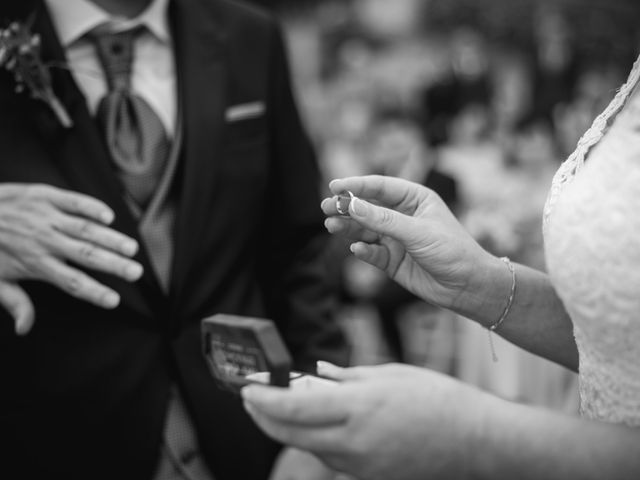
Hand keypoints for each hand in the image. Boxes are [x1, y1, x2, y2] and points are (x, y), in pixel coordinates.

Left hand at [0, 183, 142, 333]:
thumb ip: (14, 302)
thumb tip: (24, 328)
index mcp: (35, 264)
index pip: (71, 282)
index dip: (94, 292)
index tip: (114, 300)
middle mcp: (44, 241)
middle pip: (86, 256)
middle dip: (114, 265)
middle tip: (136, 272)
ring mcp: (46, 217)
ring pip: (85, 229)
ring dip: (110, 239)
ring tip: (131, 248)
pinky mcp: (44, 196)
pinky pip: (73, 201)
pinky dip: (91, 208)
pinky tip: (108, 217)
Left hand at [243, 362, 494, 479]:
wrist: (476, 441)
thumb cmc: (438, 399)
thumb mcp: (390, 375)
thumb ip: (346, 377)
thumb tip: (316, 375)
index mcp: (359, 408)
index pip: (293, 408)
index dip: (263, 399)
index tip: (246, 388)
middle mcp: (354, 442)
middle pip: (290, 433)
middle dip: (262, 416)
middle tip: (251, 398)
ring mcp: (360, 465)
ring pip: (308, 446)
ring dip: (287, 427)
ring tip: (282, 405)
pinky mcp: (368, 476)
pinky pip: (330, 456)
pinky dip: (314, 438)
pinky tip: (317, 422)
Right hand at [321, 175, 502, 313]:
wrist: (468, 287)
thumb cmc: (452, 251)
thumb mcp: (417, 231)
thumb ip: (383, 220)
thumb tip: (352, 206)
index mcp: (414, 199)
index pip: (380, 186)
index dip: (357, 185)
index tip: (335, 187)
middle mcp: (403, 216)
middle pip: (368, 207)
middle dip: (347, 207)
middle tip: (326, 207)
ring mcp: (396, 238)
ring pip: (365, 230)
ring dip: (348, 227)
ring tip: (331, 226)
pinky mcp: (392, 260)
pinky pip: (371, 252)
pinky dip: (363, 250)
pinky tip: (356, 249)